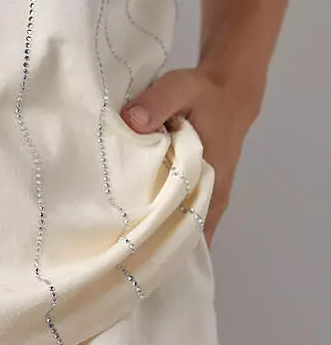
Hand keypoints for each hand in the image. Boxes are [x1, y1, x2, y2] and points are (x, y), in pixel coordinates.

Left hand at [121, 66, 263, 245]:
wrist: (228, 91)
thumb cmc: (203, 94)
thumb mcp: (179, 88)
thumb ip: (155, 103)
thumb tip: (131, 123)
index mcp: (209, 176)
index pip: (187, 224)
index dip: (160, 242)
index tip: (130, 256)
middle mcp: (213, 195)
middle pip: (183, 232)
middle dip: (153, 245)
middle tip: (115, 257)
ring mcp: (210, 195)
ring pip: (184, 227)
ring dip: (159, 235)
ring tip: (121, 250)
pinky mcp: (203, 190)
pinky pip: (185, 216)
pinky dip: (166, 223)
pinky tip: (138, 231)